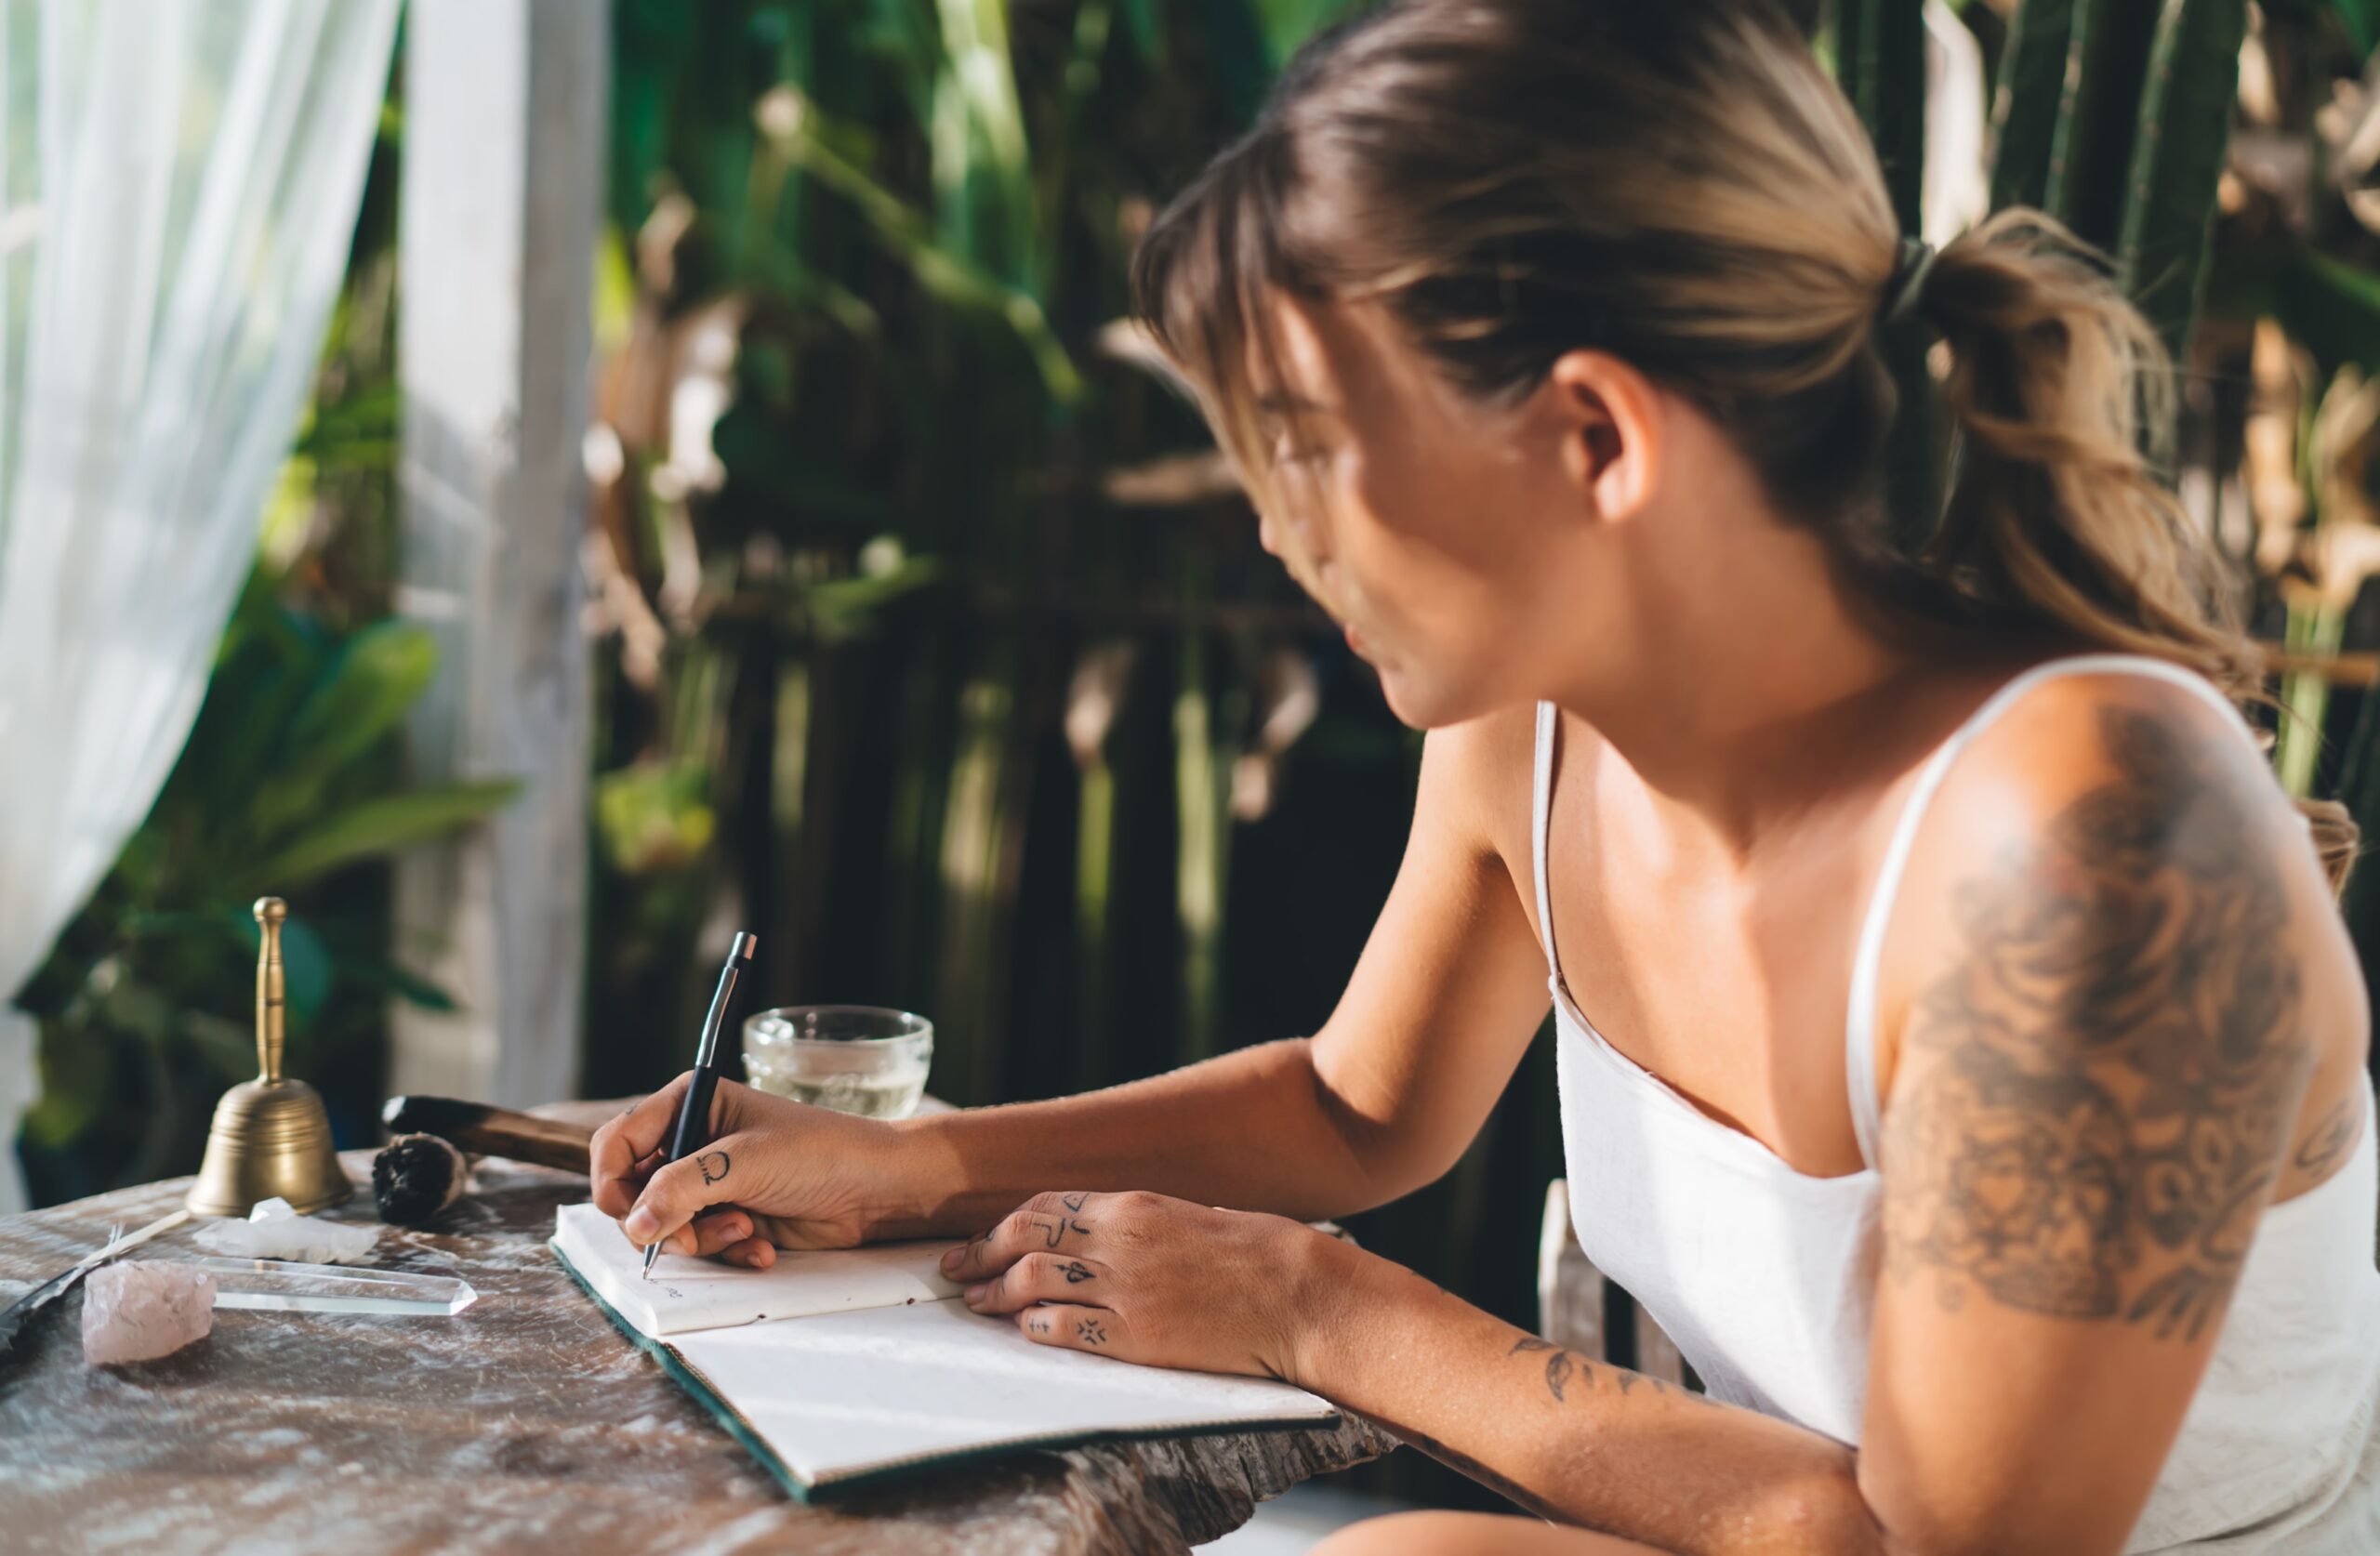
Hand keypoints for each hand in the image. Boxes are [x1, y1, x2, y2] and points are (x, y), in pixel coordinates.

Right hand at [589, 1073, 895, 1266]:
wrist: (874, 1189)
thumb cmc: (820, 1152)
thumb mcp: (745, 1162)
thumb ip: (682, 1189)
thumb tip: (635, 1223)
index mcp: (688, 1104)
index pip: (617, 1142)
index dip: (611, 1180)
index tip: (628, 1212)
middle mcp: (690, 1142)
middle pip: (631, 1192)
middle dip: (661, 1219)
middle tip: (689, 1232)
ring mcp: (707, 1183)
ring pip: (663, 1226)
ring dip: (701, 1238)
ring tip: (745, 1228)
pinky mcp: (726, 1217)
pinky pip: (698, 1246)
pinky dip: (725, 1251)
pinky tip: (760, 1245)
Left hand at [940, 1189, 1350, 1383]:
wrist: (1298, 1294)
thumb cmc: (1257, 1254)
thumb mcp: (1191, 1217)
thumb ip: (1141, 1225)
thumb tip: (1104, 1236)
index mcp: (1134, 1205)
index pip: (1047, 1205)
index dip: (1004, 1223)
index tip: (982, 1238)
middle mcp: (1119, 1241)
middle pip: (1025, 1239)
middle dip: (980, 1253)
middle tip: (955, 1268)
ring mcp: (1124, 1290)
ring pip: (1032, 1283)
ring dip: (994, 1293)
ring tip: (975, 1303)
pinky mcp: (1136, 1338)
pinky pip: (1065, 1331)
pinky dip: (1035, 1330)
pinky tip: (1025, 1332)